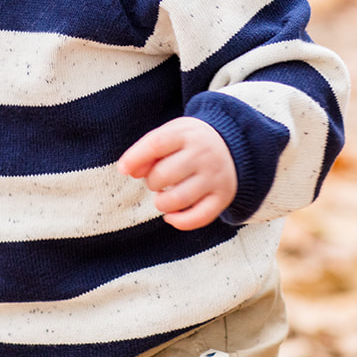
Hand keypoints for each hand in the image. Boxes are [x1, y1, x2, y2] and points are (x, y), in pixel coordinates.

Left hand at [118, 117, 236, 230]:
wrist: (233, 145)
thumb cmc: (190, 142)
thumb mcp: (171, 134)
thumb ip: (147, 149)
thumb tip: (127, 170)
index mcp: (187, 134)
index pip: (156, 144)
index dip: (135, 158)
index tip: (123, 169)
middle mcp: (204, 154)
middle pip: (164, 175)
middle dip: (151, 182)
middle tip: (157, 180)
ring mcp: (215, 177)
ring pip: (178, 199)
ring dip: (162, 203)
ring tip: (163, 197)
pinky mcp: (223, 197)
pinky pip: (199, 217)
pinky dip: (180, 222)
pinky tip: (171, 216)